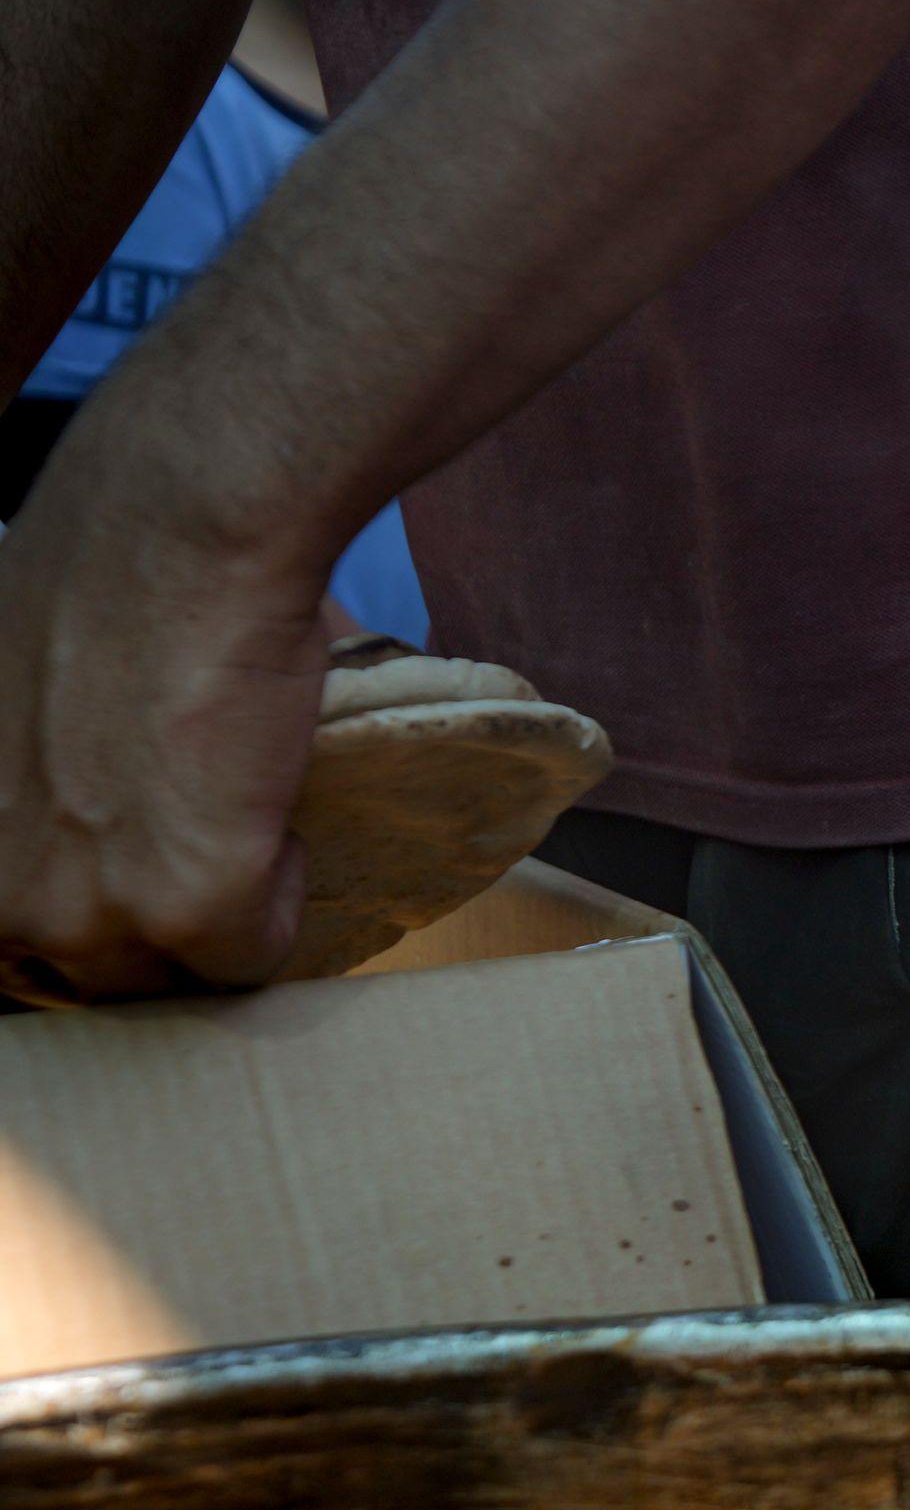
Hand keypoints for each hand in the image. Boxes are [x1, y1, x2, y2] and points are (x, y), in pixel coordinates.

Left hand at [0, 433, 329, 998]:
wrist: (175, 533)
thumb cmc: (94, 572)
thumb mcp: (8, 689)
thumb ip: (27, 772)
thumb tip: (94, 792)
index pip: (11, 942)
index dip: (79, 903)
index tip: (122, 868)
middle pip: (87, 971)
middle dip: (147, 919)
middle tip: (195, 841)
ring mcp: (79, 912)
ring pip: (166, 976)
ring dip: (216, 914)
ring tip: (241, 818)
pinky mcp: (184, 907)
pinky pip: (251, 959)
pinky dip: (282, 901)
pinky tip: (275, 814)